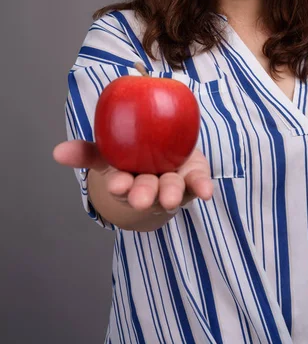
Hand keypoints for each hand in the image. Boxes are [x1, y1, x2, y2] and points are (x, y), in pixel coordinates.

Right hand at [54, 63, 212, 212]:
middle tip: (141, 199)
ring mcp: (173, 183)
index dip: (119, 185)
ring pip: (171, 189)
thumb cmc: (132, 155)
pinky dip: (202, 187)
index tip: (117, 184)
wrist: (164, 153)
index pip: (121, 184)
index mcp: (128, 180)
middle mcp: (151, 186)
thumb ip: (86, 152)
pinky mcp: (193, 177)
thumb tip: (57, 152)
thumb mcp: (107, 152)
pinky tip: (207, 192)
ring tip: (170, 198)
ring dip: (170, 194)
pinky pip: (198, 182)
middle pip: (146, 191)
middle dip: (143, 195)